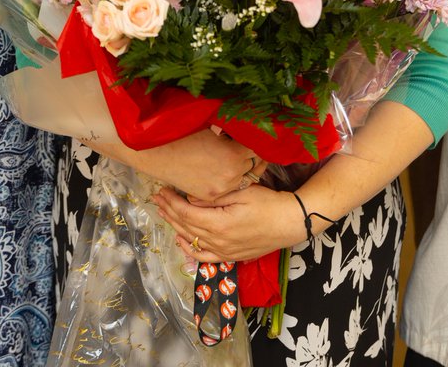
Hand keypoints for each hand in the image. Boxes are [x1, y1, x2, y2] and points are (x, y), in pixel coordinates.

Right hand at [127, 128, 258, 201]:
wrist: (157, 154)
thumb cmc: (183, 134)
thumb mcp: (212, 128)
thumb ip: (232, 131)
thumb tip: (246, 126)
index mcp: (235, 154)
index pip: (257, 147)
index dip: (256, 140)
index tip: (255, 136)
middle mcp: (232, 174)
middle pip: (252, 164)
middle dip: (249, 155)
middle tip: (247, 148)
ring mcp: (221, 188)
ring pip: (241, 178)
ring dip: (240, 170)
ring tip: (235, 159)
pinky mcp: (210, 196)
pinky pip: (227, 188)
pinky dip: (227, 180)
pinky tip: (221, 170)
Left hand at [153, 184, 307, 261]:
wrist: (290, 222)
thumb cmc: (268, 203)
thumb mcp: (241, 193)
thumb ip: (213, 198)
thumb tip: (190, 199)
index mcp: (219, 224)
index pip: (186, 213)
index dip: (171, 202)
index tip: (162, 190)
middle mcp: (218, 241)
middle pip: (185, 226)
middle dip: (169, 211)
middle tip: (157, 198)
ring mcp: (224, 251)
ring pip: (191, 240)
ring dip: (175, 226)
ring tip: (164, 213)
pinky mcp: (230, 256)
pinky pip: (204, 256)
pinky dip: (189, 249)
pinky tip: (181, 240)